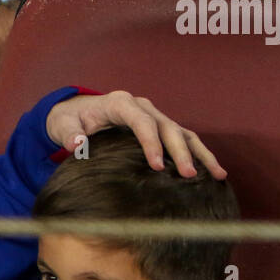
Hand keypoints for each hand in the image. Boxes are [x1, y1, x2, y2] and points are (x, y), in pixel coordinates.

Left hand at [45, 90, 226, 178]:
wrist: (74, 112)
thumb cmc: (69, 120)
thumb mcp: (62, 125)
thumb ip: (69, 135)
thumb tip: (78, 145)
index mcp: (120, 103)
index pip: (142, 122)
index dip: (151, 143)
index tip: (158, 166)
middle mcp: (142, 106)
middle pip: (167, 127)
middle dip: (180, 151)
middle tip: (189, 176)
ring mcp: (154, 115)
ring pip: (182, 132)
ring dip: (200, 153)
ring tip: (217, 175)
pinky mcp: (159, 126)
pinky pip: (183, 138)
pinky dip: (198, 153)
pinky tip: (212, 172)